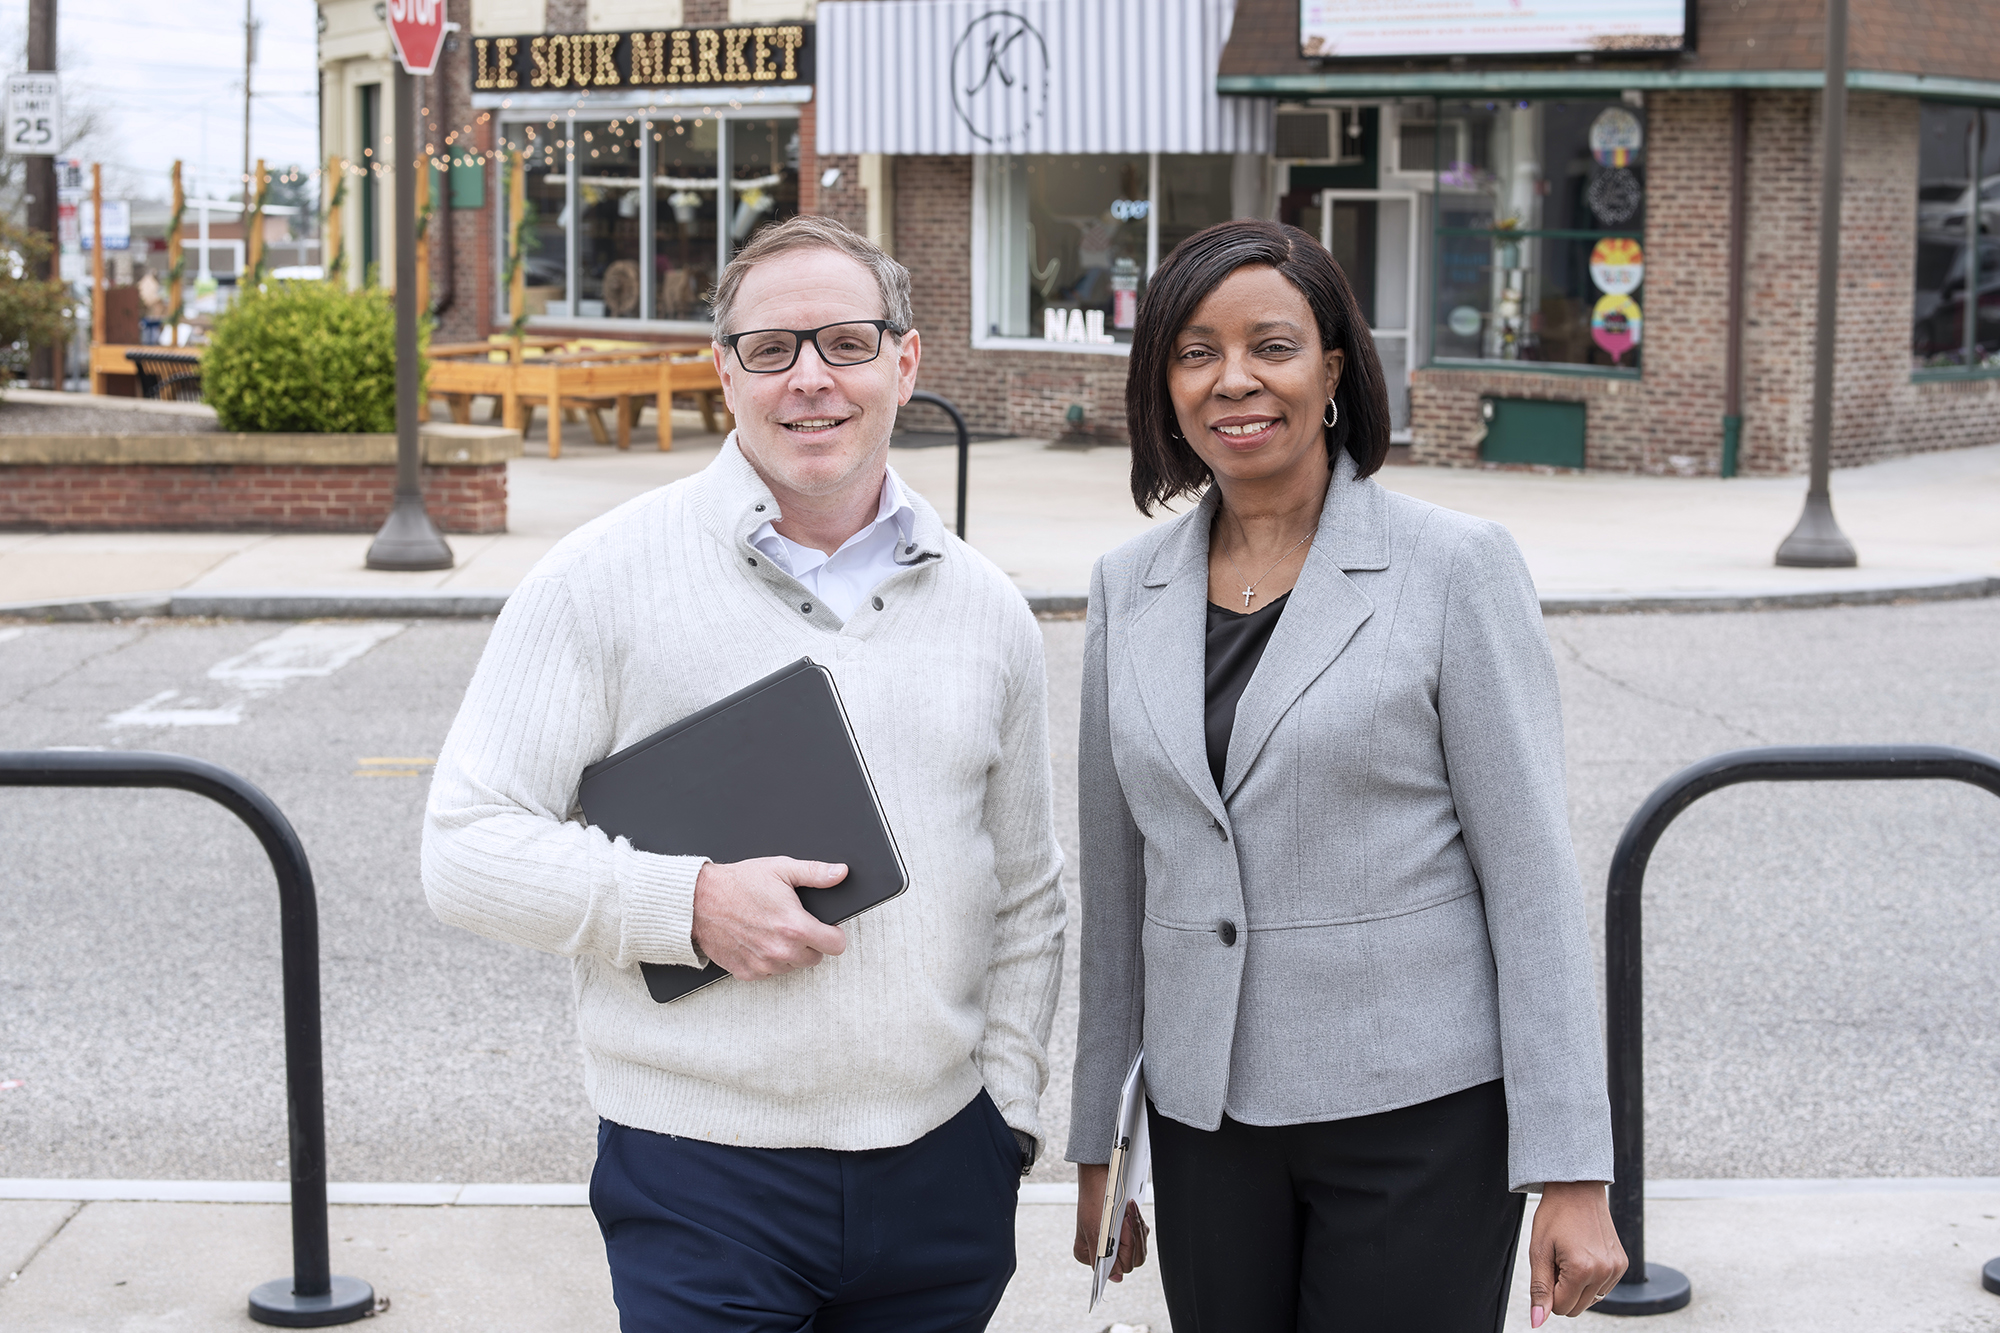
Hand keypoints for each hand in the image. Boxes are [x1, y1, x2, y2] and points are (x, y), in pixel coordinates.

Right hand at [690, 858, 847, 979]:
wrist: (698, 901)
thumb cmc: (737, 884)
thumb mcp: (780, 869)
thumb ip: (815, 872)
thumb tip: (839, 873)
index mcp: (795, 927)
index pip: (836, 946)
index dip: (834, 934)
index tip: (826, 928)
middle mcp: (781, 951)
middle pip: (815, 958)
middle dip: (810, 943)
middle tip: (794, 924)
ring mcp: (763, 965)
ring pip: (792, 967)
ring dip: (789, 953)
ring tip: (773, 930)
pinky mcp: (747, 972)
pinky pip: (769, 973)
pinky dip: (767, 960)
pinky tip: (758, 940)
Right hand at [1073, 1162, 1148, 1280]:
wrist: (1100, 1173)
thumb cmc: (1093, 1199)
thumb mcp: (1093, 1231)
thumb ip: (1101, 1258)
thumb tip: (1115, 1278)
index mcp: (1090, 1255)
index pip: (1117, 1267)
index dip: (1125, 1251)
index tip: (1124, 1230)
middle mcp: (1104, 1252)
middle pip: (1131, 1260)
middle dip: (1133, 1238)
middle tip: (1127, 1219)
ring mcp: (1117, 1241)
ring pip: (1139, 1249)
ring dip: (1137, 1229)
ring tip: (1130, 1211)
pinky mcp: (1126, 1230)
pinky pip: (1141, 1236)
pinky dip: (1139, 1223)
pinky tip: (1132, 1210)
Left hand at [1527, 1181, 1627, 1324]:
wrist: (1578, 1189)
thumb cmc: (1555, 1215)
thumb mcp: (1539, 1251)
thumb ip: (1539, 1289)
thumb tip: (1537, 1321)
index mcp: (1582, 1270)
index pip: (1561, 1308)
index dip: (1549, 1292)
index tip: (1549, 1266)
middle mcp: (1604, 1272)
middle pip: (1577, 1308)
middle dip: (1563, 1290)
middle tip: (1558, 1260)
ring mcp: (1616, 1269)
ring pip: (1591, 1301)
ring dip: (1577, 1286)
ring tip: (1570, 1256)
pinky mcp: (1622, 1264)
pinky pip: (1603, 1288)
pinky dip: (1590, 1280)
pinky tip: (1584, 1256)